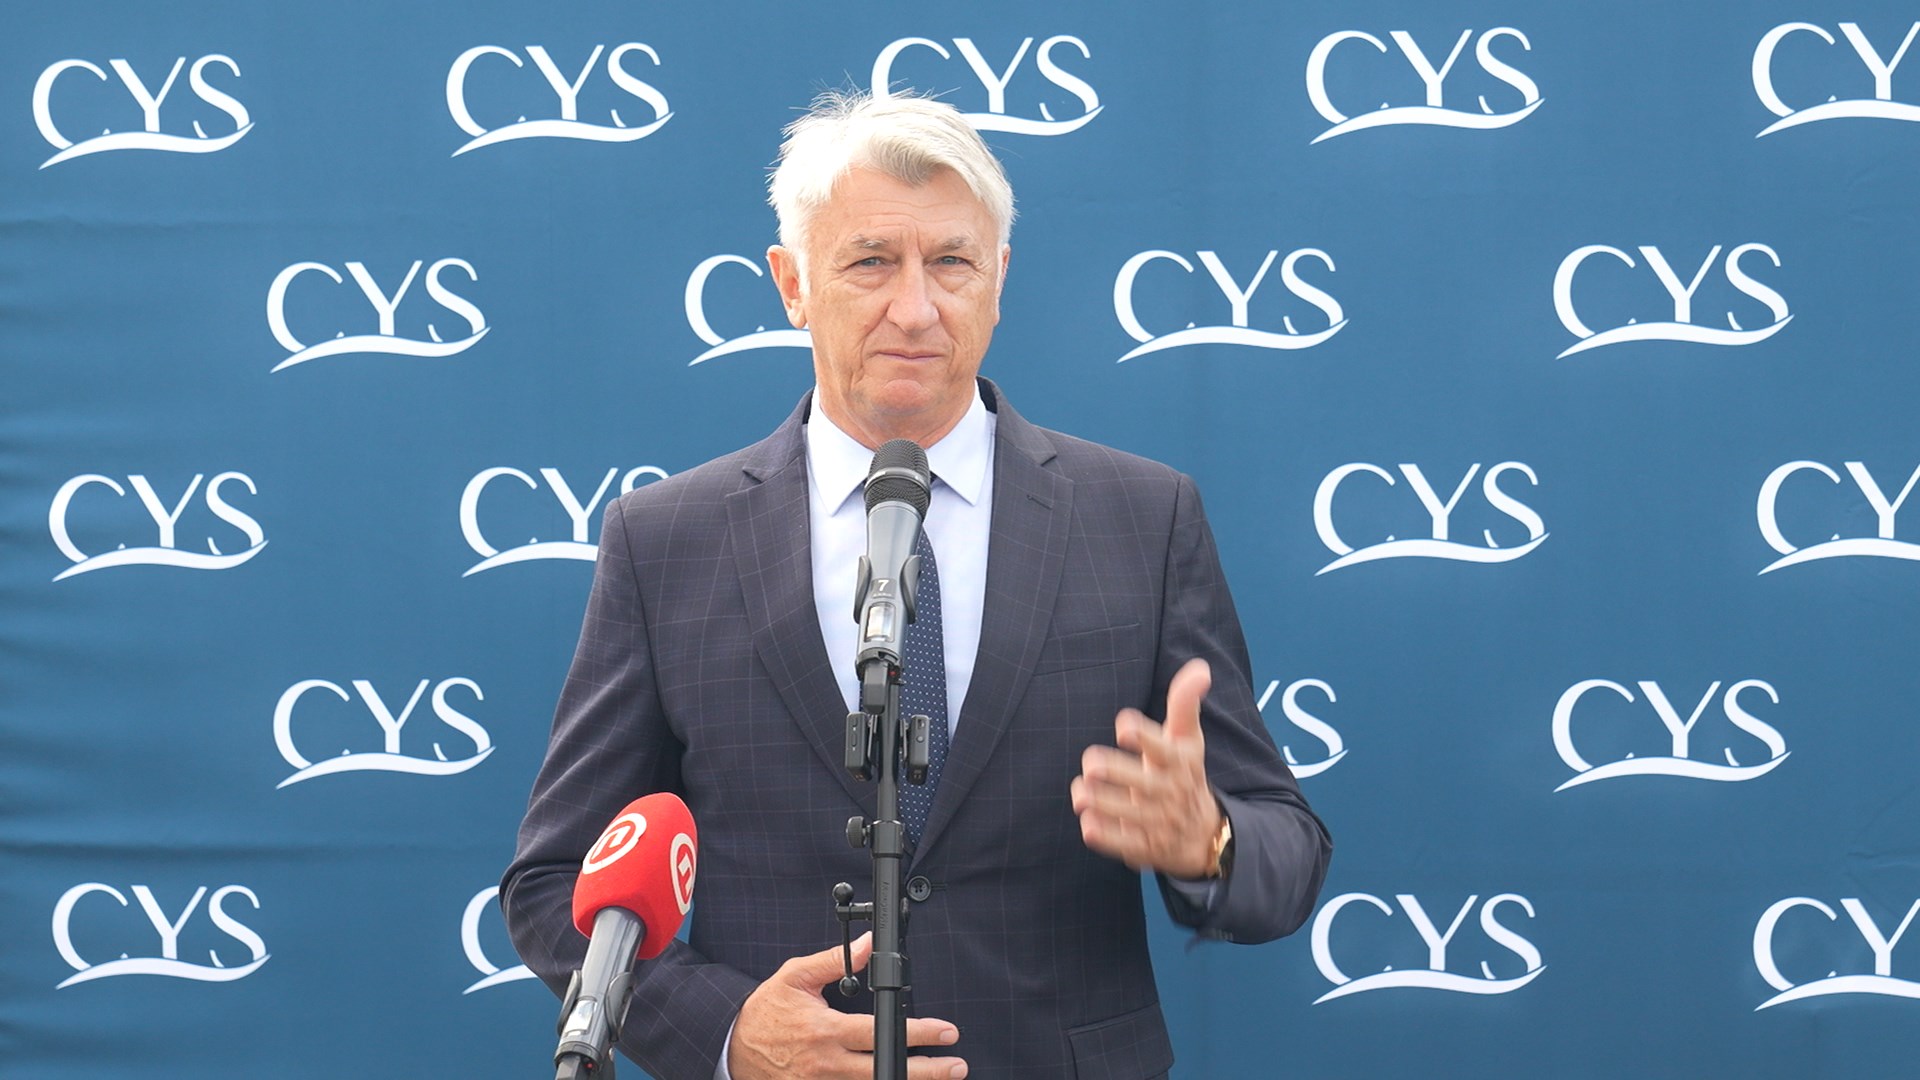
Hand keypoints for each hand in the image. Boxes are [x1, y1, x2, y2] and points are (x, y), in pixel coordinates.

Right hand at [728, 932, 967, 1079]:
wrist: (734, 1045)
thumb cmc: (766, 1011)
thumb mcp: (796, 976)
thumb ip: (835, 960)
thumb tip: (868, 944)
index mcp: (825, 1030)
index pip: (880, 1033)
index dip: (918, 1034)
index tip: (945, 1032)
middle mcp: (827, 1063)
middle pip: (886, 1070)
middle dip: (927, 1071)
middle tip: (956, 1066)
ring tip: (940, 1076)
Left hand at [1071, 658, 1222, 878]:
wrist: (1205, 835)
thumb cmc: (1184, 775)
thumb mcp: (1188, 741)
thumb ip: (1185, 704)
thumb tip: (1201, 667)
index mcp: (1179, 762)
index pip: (1164, 749)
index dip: (1145, 737)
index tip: (1124, 726)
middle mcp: (1170, 792)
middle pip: (1143, 784)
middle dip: (1115, 773)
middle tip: (1091, 764)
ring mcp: (1159, 822)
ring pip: (1130, 814)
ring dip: (1103, 803)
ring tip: (1081, 793)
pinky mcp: (1146, 847)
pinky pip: (1124, 843)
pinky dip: (1106, 836)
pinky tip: (1088, 823)